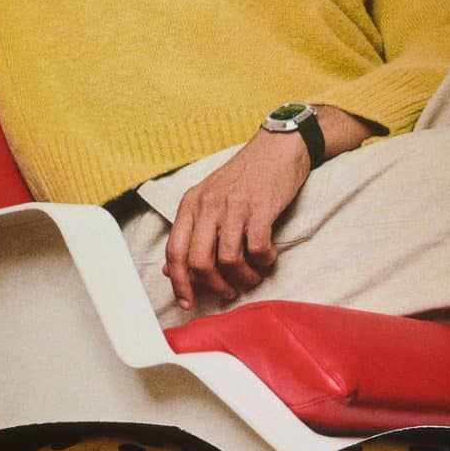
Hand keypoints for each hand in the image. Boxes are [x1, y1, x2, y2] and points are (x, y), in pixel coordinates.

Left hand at [164, 128, 309, 309]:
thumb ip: (192, 232)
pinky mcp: (260, 208)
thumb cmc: (244, 177)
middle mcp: (208, 205)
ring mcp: (234, 206)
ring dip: (243, 277)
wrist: (277, 148)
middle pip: (200, 261)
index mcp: (191, 204)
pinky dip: (263, 261)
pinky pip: (257, 248)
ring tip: (252, 276)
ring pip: (229, 259)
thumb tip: (172, 269)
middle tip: (228, 291)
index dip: (179, 282)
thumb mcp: (209, 199)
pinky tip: (268, 257)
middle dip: (214, 286)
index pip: (175, 251)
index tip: (187, 302)